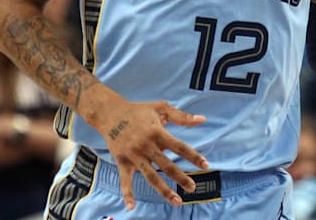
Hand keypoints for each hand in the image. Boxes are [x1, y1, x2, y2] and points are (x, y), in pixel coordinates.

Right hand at [92, 99, 208, 209]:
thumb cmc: (138, 110)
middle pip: (167, 165)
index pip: (179, 147)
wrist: (109, 112)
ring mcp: (134, 155)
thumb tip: (203, 119)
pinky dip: (127, 193)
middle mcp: (146, 145)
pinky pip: (125, 180)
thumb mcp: (161, 108)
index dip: (193, 156)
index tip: (206, 165)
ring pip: (151, 176)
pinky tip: (131, 206)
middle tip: (193, 188)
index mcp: (157, 132)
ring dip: (164, 190)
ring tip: (177, 201)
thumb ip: (182, 116)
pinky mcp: (122, 161)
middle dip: (181, 178)